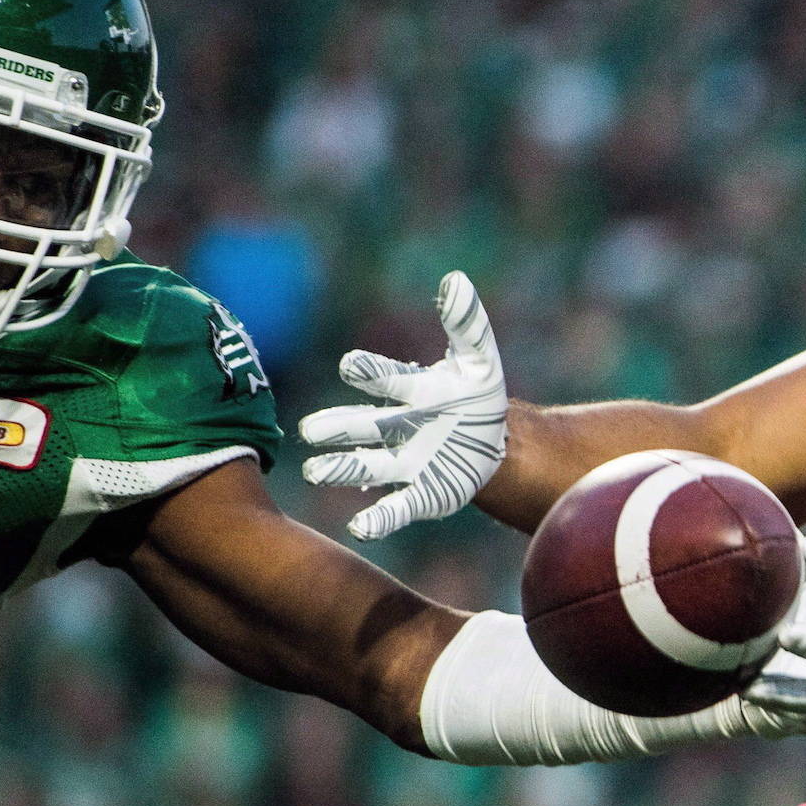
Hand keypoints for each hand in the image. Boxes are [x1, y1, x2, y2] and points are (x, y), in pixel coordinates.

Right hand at [299, 272, 506, 540]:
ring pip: (366, 467)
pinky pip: (395, 508)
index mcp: (411, 391)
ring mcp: (403, 463)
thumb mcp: (479, 360)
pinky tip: (359, 525)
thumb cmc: (478, 397)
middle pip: (362, 427)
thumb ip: (467, 323)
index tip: (352, 366)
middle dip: (338, 428)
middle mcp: (396, 427)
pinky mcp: (419, 495)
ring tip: (315, 470)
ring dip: (341, 469)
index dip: (371, 373)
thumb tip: (455, 280)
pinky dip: (377, 518)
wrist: (495, 445)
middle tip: (310, 429)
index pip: (387, 380)